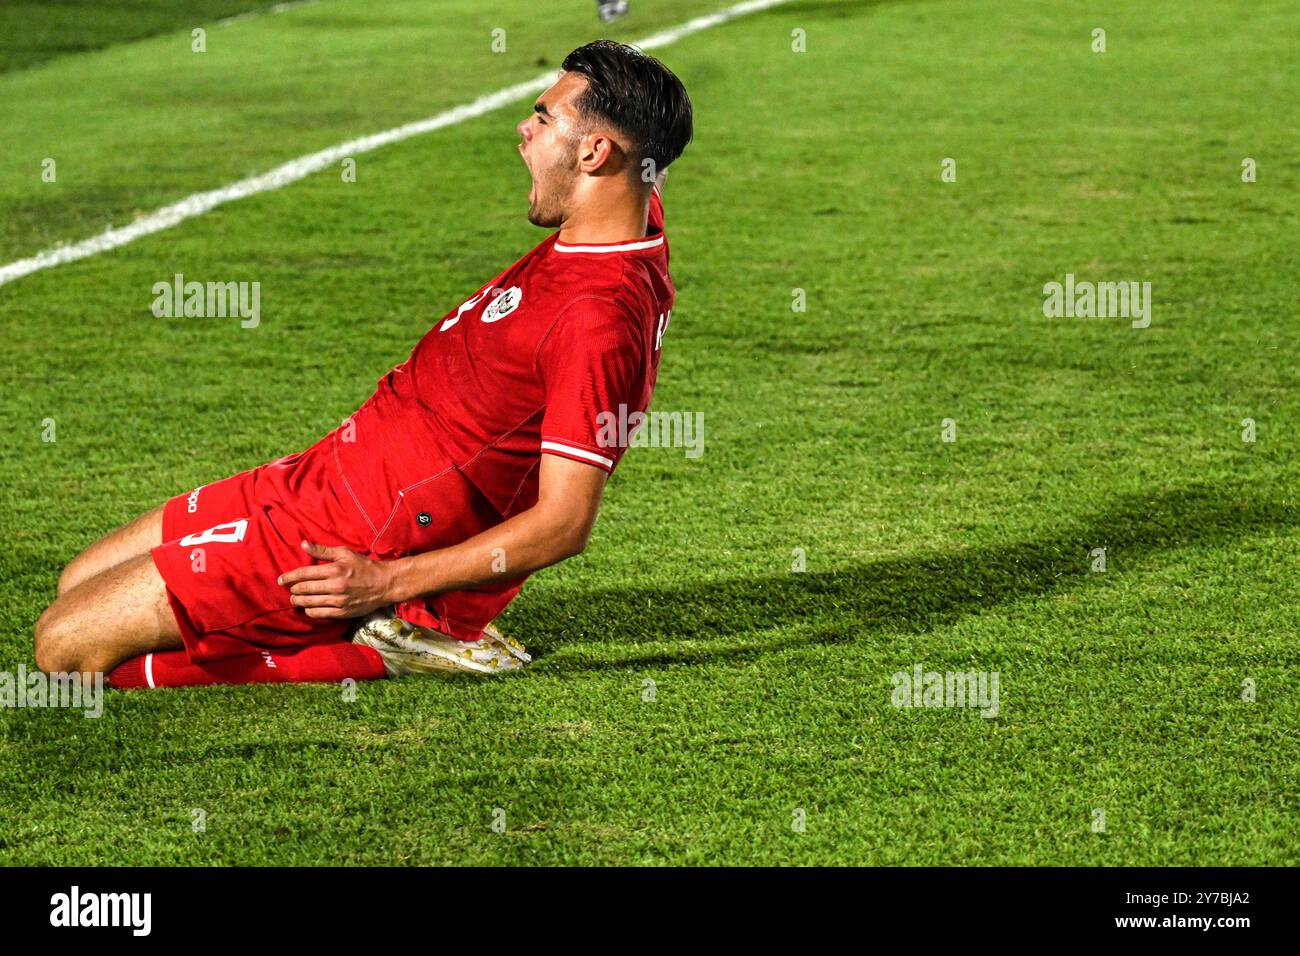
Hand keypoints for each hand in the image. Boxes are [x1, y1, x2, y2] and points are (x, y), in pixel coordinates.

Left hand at [278, 541, 393, 619]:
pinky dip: (310, 611)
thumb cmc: (364, 566)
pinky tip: (309, 607)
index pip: (304, 574)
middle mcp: (335, 586)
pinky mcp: (342, 612)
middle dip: (293, 590)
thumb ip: (322, 551)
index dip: (289, 577)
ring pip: (309, 603)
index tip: (281, 580)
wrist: (384, 584)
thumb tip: (303, 544)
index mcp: (334, 569)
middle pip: (304, 589)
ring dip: (299, 601)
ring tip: (295, 599)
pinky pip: (319, 613)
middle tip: (290, 589)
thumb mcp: (345, 553)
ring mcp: (338, 601)